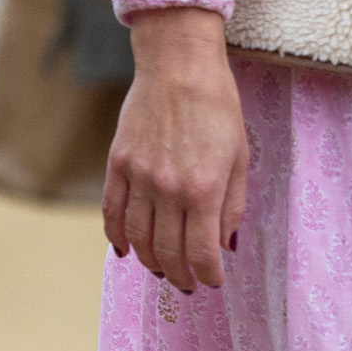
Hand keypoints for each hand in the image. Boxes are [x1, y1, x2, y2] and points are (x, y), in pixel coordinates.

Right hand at [105, 6, 248, 292]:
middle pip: (167, 252)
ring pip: (137, 238)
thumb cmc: (218, 108)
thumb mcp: (239, 158)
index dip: (208, 274)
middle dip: (179, 275)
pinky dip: (117, 236)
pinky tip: (125, 250)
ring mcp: (138, 177)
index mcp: (203, 188)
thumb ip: (232, 205)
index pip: (202, 252)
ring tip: (162, 268)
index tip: (213, 281)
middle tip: (186, 283)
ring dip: (150, 261)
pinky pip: (112, 212)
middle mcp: (168, 188)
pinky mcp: (117, 164)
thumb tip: (225, 245)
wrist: (179, 67)